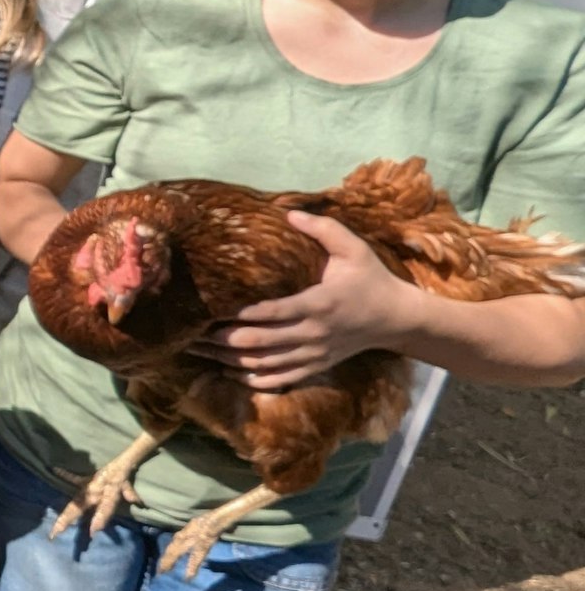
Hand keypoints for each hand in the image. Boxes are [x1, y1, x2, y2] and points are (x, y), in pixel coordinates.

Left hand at [192, 210, 422, 389]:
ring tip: (200, 353)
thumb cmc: (372, 279)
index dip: (240, 315)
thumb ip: (323, 228)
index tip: (210, 311)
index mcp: (319, 303)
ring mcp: (314, 354)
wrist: (398, 319)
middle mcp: (314, 333)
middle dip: (223, 341)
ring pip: (266, 364)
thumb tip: (289, 212)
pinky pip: (281, 378)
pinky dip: (254, 379)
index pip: (272, 312)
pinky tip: (229, 373)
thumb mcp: (354, 249)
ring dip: (230, 361)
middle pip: (261, 342)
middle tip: (192, 335)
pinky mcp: (316, 366)